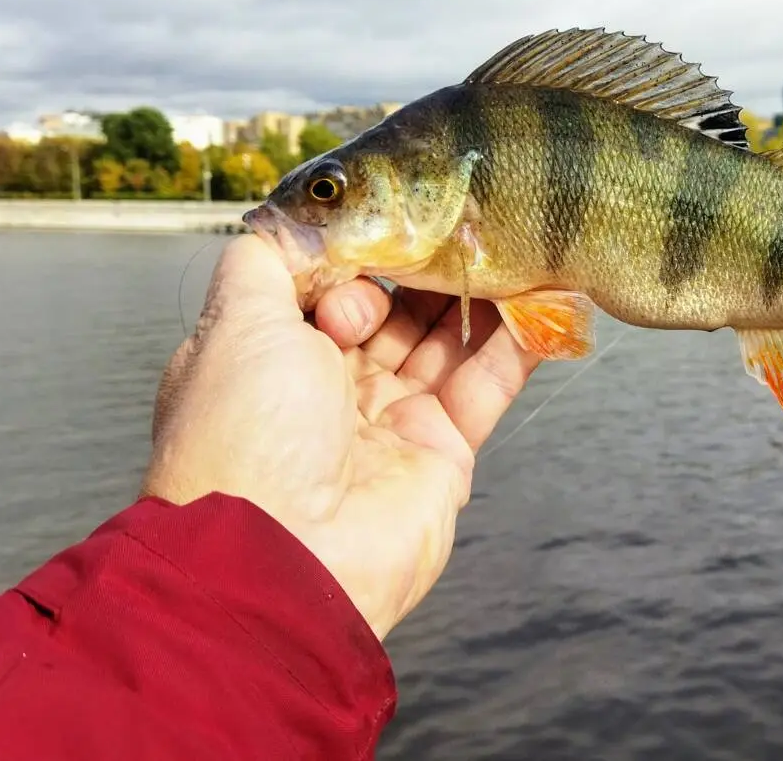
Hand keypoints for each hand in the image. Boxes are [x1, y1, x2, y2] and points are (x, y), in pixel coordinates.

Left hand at [142, 235, 541, 639]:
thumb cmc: (246, 433)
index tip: (369, 248)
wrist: (287, 560)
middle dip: (424, 268)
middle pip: (391, 310)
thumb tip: (288, 222)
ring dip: (479, 293)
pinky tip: (549, 295)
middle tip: (460, 227)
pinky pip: (487, 385)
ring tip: (513, 239)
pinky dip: (518, 342)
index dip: (352, 261)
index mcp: (272, 358)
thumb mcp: (234, 325)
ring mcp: (389, 422)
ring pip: (445, 341)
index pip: (326, 288)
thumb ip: (262, 262)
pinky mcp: (444, 453)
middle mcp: (328, 389)